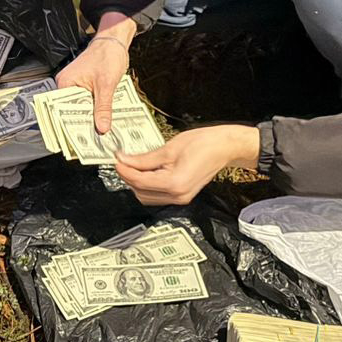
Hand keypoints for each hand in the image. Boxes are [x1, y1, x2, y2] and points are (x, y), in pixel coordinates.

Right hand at [56, 15, 134, 133]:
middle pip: (73, 111)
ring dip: (92, 118)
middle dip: (84, 124)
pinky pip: (89, 103)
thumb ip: (103, 108)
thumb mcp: (106, 84)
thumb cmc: (107, 55)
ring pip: (82, 108)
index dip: (72, 126)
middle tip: (95, 140)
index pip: (64, 110)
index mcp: (65, 84)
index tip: (81, 140)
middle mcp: (67, 86)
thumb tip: (102, 127)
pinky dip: (96, 110)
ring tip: (101, 132)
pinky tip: (105, 119)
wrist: (115, 41)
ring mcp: (76, 87)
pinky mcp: (85, 87)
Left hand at [114, 125, 259, 205]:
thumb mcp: (169, 148)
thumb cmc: (204, 143)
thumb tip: (124, 160)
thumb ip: (144, 158)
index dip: (124, 170)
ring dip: (137, 182)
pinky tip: (146, 171)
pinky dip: (148, 185)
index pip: (139, 181)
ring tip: (133, 165)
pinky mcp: (183, 196)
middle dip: (129, 177)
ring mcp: (181, 198)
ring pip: (147, 196)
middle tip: (122, 160)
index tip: (116, 160)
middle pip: (140, 192)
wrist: (225, 147)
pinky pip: (158, 195)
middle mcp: (178, 196)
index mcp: (174, 184)